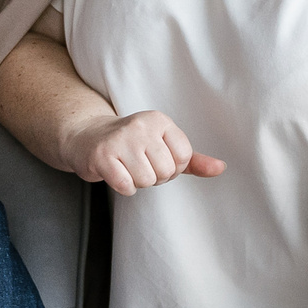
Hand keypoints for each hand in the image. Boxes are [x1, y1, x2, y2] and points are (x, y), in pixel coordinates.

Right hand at [59, 109, 225, 193]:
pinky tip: (116, 174)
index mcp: (159, 120)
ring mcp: (120, 139)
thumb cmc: (130, 144)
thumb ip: (192, 159)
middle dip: (154, 176)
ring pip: (146, 180)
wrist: (86, 137)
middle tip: (138, 164)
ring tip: (126, 167)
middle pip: (165, 171)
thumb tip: (221, 168)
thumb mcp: (162, 145)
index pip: (184, 157)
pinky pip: (126, 186)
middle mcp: (141, 125)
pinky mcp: (102, 156)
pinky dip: (123, 187)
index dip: (172, 167)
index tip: (155, 159)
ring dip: (137, 182)